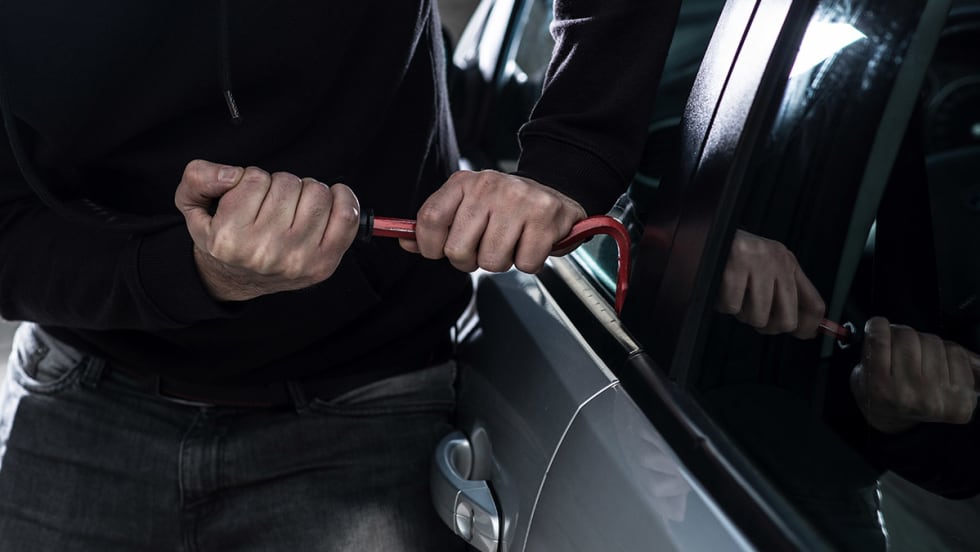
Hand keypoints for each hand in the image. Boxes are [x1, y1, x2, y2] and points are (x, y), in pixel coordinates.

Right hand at [175, 159, 359, 300]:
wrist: (238, 278)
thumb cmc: (224, 237)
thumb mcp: (193, 206)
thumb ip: (198, 178)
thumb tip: (232, 175)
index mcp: (230, 238)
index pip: (254, 178)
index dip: (252, 179)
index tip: (249, 196)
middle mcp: (265, 252)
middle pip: (288, 183)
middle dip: (280, 186)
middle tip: (272, 205)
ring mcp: (298, 259)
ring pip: (316, 193)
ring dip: (306, 192)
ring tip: (293, 208)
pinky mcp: (324, 263)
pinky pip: (346, 215)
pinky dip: (344, 199)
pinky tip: (331, 198)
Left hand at [402, 170, 586, 272]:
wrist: (554, 191)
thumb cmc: (505, 206)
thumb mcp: (466, 206)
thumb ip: (437, 225)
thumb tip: (406, 242)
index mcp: (463, 182)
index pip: (430, 219)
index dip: (430, 246)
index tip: (440, 252)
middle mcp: (489, 187)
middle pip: (458, 251)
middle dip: (471, 260)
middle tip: (486, 247)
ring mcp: (519, 200)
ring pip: (491, 262)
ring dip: (502, 262)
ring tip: (512, 242)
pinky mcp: (546, 217)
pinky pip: (525, 263)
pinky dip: (529, 261)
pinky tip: (532, 243)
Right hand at [716, 230, 825, 337]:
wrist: (708, 233)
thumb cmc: (737, 257)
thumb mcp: (767, 269)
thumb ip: (785, 296)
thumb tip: (805, 331)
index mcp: (788, 263)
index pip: (814, 304)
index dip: (809, 327)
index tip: (801, 335)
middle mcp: (777, 261)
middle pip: (788, 320)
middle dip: (769, 327)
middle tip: (757, 319)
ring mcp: (756, 262)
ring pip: (758, 317)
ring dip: (742, 315)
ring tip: (735, 297)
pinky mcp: (734, 265)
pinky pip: (732, 307)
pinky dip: (723, 305)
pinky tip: (722, 290)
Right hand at [850, 317, 977, 433]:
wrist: (899, 424)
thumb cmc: (881, 395)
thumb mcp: (860, 374)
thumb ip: (870, 347)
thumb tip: (880, 323)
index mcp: (880, 388)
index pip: (879, 338)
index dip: (878, 327)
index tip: (878, 328)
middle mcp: (909, 394)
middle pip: (907, 336)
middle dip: (902, 336)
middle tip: (899, 349)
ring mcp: (938, 396)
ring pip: (933, 341)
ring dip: (925, 345)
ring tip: (918, 360)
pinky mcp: (962, 398)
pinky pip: (957, 353)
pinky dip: (946, 354)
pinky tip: (936, 367)